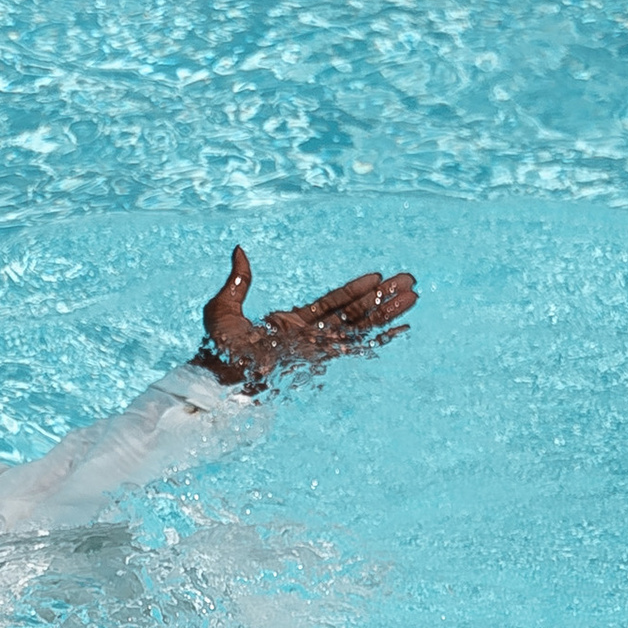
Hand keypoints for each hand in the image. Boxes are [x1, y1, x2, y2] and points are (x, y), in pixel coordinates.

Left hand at [197, 247, 416, 384]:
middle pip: (353, 313)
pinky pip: (354, 348)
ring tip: (413, 296)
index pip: (331, 303)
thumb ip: (238, 282)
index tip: (378, 277)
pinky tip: (400, 330)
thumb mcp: (222, 308)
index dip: (355, 290)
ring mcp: (315, 350)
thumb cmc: (214, 349)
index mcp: (289, 324)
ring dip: (387, 312)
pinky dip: (378, 339)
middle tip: (410, 282)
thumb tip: (240, 250)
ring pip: (360, 327)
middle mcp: (307, 337)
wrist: (216, 377)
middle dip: (382, 298)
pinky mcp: (318, 361)